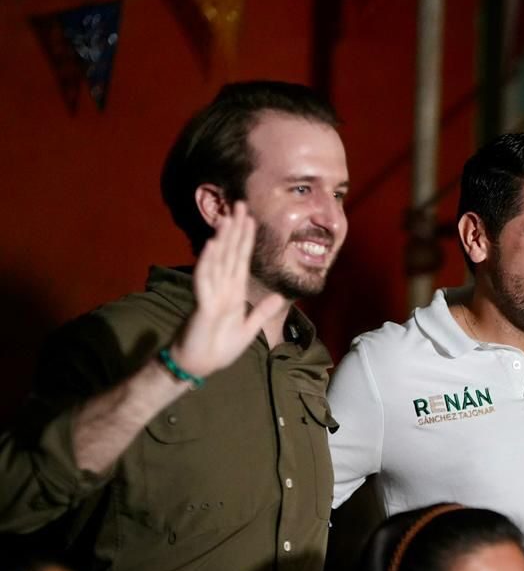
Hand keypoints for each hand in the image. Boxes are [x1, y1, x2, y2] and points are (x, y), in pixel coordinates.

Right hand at [169, 203, 286, 377]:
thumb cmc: (219, 348)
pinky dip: (208, 263)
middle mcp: (222, 288)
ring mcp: (211, 294)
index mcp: (234, 292)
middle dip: (235, 230)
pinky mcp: (203, 305)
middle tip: (239, 205)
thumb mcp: (248, 329)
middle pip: (229, 253)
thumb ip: (262, 312)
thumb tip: (278, 297)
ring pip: (218, 261)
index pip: (241, 260)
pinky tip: (212, 246)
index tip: (251, 219)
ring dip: (222, 240)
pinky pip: (205, 280)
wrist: (198, 366)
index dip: (246, 239)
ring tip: (227, 219)